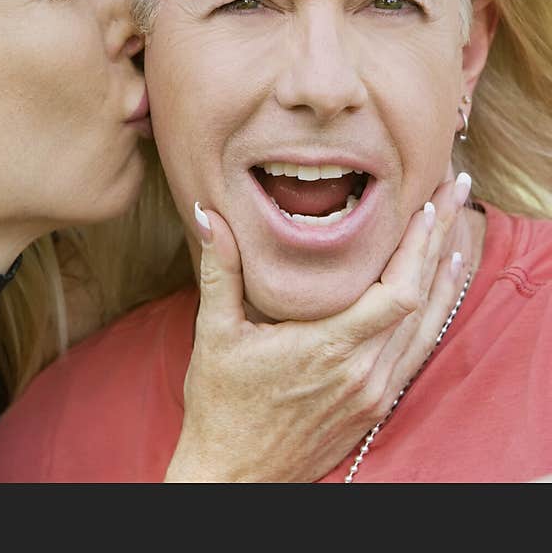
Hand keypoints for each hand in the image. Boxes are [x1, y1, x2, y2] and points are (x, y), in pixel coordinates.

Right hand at [164, 176, 471, 481]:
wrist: (235, 475)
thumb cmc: (221, 406)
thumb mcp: (216, 333)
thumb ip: (221, 269)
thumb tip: (210, 215)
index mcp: (327, 349)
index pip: (396, 292)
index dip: (417, 246)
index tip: (425, 205)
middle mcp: (362, 372)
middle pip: (422, 300)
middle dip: (441, 242)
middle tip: (455, 194)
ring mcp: (373, 393)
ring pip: (426, 326)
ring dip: (443, 276)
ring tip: (458, 233)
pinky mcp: (374, 407)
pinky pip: (416, 353)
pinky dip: (431, 315)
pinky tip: (437, 292)